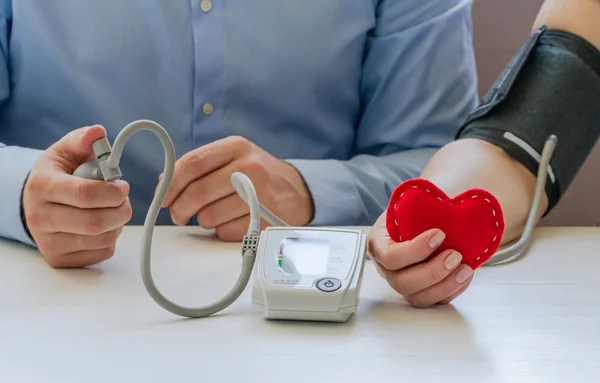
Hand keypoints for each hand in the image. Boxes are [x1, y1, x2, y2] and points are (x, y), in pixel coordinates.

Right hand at [22, 125, 131, 267]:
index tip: (122, 186)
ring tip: (111, 210)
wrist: (36, 201)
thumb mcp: (66, 151)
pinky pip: (101, 253)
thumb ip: (83, 140)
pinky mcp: (59, 259)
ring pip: (102, 239)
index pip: (85, 195)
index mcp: (42, 186)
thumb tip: (98, 132)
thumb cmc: (58, 173)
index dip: (113, 192)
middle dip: (121, 209)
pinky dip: (111, 239)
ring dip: (118, 223)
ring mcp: (48, 243)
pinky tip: (102, 226)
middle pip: (96, 222)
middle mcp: (40, 218)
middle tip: (123, 199)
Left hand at [161, 136, 312, 240]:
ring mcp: (259, 195)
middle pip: (198, 193)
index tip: (163, 197)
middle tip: (179, 215)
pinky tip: (233, 220)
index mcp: (236, 147)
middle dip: (180, 209)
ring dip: (204, 221)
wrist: (297, 191)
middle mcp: (249, 168)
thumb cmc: (257, 173)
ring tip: (216, 213)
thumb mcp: (234, 156)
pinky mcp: (264, 220)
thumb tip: (165, 181)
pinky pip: (225, 232)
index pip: (193, 163)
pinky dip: (222, 231)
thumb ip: (201, 165)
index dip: (171, 183)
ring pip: (209, 217)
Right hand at [367, 212, 473, 307]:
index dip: (414, 250)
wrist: (429, 217)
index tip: (439, 234)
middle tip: (454, 255)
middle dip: (432, 272)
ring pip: (417, 298)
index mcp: (379, 242)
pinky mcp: (421, 292)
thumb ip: (424, 202)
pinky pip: (434, 302)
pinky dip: (453, 291)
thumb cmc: (419, 209)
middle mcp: (387, 267)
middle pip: (401, 282)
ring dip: (444, 286)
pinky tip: (465, 275)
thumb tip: (452, 202)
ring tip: (465, 269)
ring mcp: (404, 281)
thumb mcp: (415, 200)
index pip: (389, 256)